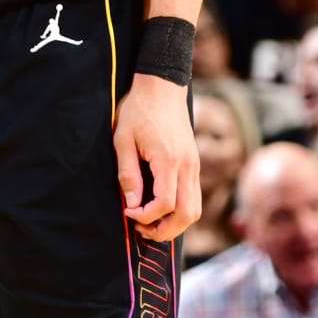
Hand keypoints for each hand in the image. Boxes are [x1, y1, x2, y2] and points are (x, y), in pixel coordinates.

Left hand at [115, 75, 199, 240]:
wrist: (162, 87)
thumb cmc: (138, 111)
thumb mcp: (123, 141)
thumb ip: (128, 175)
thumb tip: (131, 205)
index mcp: (169, 160)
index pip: (165, 204)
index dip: (146, 216)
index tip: (128, 212)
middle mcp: (188, 166)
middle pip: (187, 215)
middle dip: (165, 230)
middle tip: (141, 230)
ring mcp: (194, 166)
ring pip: (194, 209)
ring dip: (175, 224)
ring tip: (150, 223)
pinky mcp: (194, 164)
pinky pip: (193, 197)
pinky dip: (180, 211)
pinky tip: (160, 209)